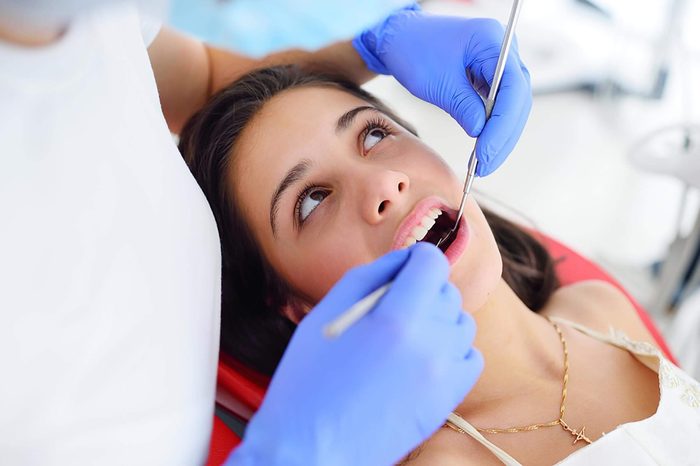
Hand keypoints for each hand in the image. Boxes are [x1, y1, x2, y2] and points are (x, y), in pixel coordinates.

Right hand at [227, 243, 481, 465]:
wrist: (313, 447)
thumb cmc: (309, 379)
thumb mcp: (327, 313)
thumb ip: (370, 276)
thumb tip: (403, 259)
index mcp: (395, 316)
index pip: (432, 262)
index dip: (416, 258)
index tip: (403, 269)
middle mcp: (429, 341)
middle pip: (447, 291)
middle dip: (423, 291)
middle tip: (392, 310)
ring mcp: (443, 372)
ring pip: (462, 323)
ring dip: (439, 320)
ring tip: (406, 337)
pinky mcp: (449, 398)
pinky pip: (471, 357)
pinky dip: (452, 350)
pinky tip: (423, 358)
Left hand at [353, 4, 531, 175]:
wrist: (401, 38)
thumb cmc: (414, 50)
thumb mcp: (437, 82)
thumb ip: (463, 106)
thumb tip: (481, 132)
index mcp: (493, 40)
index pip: (512, 87)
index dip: (502, 125)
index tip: (487, 153)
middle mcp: (503, 49)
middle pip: (517, 99)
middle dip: (503, 136)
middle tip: (485, 165)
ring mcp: (499, 63)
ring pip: (511, 106)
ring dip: (500, 137)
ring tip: (483, 164)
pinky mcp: (490, 76)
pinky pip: (500, 106)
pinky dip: (492, 128)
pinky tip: (483, 149)